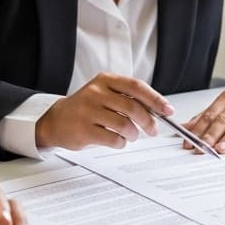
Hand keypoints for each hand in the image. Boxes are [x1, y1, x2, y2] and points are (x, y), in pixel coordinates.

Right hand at [36, 73, 172, 149]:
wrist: (56, 120)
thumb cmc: (86, 108)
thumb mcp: (105, 94)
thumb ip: (128, 98)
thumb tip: (158, 110)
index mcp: (105, 80)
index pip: (136, 87)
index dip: (155, 99)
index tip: (168, 110)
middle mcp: (96, 93)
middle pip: (133, 107)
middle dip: (148, 121)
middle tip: (153, 130)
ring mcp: (88, 111)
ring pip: (125, 125)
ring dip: (134, 134)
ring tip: (131, 136)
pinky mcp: (84, 130)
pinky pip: (113, 139)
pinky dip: (121, 143)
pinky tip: (117, 141)